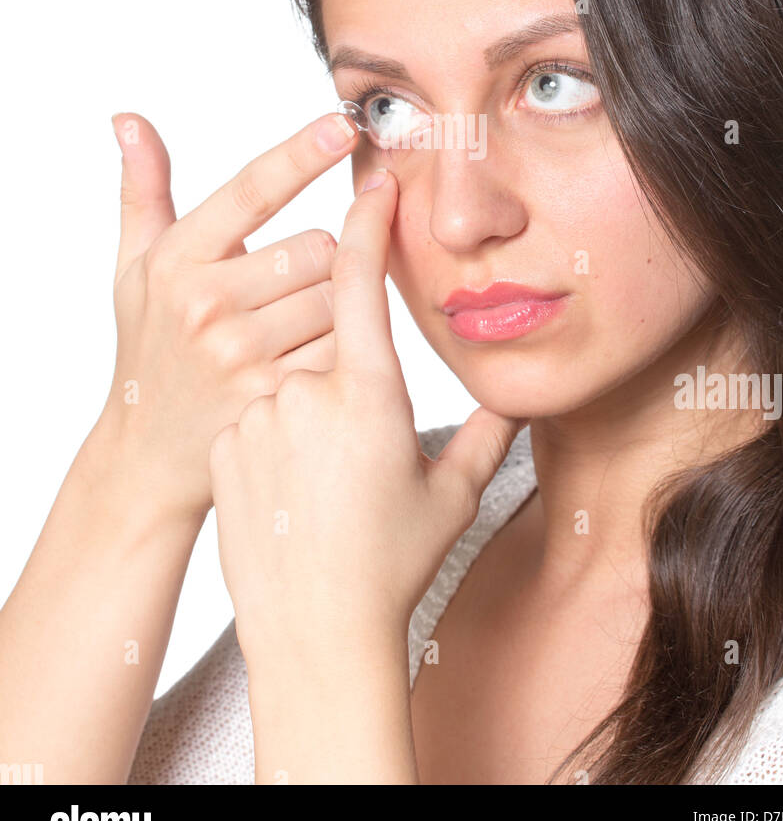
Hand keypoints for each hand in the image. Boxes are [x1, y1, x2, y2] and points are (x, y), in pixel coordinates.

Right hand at [93, 109, 358, 521]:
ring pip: (338, 297)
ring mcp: (241, 354)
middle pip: (318, 247)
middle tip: (285, 290)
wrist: (149, 452)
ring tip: (291, 330)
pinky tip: (306, 363)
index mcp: (177, 260)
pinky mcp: (275, 395)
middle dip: (318, 261)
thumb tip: (127, 119)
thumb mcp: (135, 267)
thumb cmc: (150, 344)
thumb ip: (144, 191)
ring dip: (333, 306)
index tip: (343, 122)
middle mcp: (206, 304)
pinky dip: (340, 350)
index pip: (251, 191)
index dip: (301, 153)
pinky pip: (344, 347)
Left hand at [208, 165, 524, 664]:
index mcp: (369, 393)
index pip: (357, 277)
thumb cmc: (390, 568)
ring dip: (311, 409)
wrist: (313, 635)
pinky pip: (256, 412)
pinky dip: (275, 435)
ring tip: (325, 485)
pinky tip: (292, 492)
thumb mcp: (452, 497)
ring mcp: (258, 416)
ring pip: (291, 377)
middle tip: (360, 449)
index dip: (365, 223)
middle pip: (326, 336)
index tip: (371, 186)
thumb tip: (516, 398)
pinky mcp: (227, 443)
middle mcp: (306, 391)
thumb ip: (486, 434)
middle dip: (347, 372)